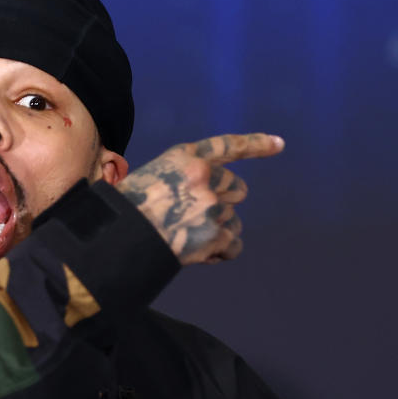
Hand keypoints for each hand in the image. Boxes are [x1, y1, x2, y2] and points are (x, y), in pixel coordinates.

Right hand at [116, 133, 283, 265]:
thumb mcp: (148, 178)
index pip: (227, 146)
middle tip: (200, 218)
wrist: (118, 239)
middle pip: (237, 189)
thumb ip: (178, 179)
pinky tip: (198, 254)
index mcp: (184, 158)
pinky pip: (232, 246)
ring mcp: (212, 206)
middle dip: (225, 203)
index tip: (279, 144)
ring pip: (234, 220)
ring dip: (219, 232)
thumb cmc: (124, 211)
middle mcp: (203, 177)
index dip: (256, 145)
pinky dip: (220, 252)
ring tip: (189, 239)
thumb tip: (199, 199)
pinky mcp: (215, 235)